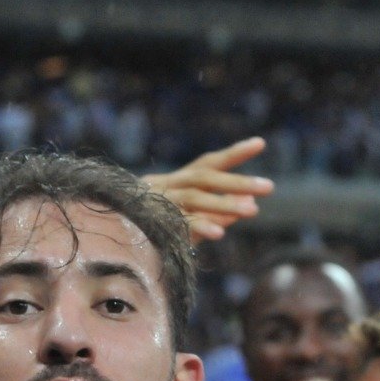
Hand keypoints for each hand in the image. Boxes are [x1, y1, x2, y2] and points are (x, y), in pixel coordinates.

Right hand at [143, 137, 273, 242]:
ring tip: (253, 211)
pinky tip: (220, 234)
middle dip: (237, 182)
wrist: (110, 237)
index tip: (260, 143)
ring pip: (194, 197)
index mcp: (178, 182)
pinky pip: (180, 223)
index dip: (234, 153)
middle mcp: (168, 186)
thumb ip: (219, 212)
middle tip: (269, 187)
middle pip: (205, 177)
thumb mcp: (191, 218)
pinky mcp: (153, 222)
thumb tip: (250, 205)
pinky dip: (201, 226)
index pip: (209, 164)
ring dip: (224, 203)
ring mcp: (159, 202)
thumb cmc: (154, 228)